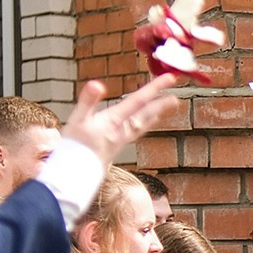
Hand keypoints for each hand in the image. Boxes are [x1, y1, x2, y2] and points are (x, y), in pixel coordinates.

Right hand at [62, 76, 181, 170]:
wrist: (74, 173)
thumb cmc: (74, 147)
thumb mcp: (77, 119)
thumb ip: (88, 101)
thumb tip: (97, 84)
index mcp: (114, 121)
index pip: (138, 100)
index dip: (154, 88)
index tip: (170, 78)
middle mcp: (122, 131)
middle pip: (146, 114)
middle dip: (162, 104)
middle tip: (178, 95)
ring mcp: (121, 139)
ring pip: (144, 124)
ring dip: (158, 113)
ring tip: (170, 106)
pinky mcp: (117, 145)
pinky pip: (137, 131)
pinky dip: (146, 123)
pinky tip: (147, 121)